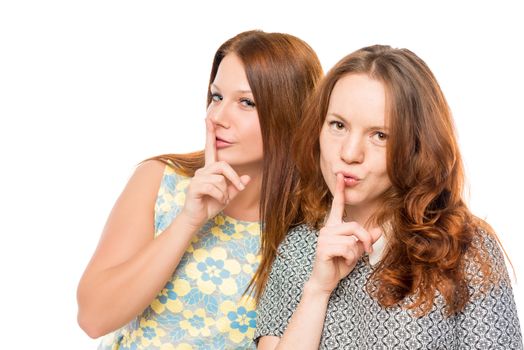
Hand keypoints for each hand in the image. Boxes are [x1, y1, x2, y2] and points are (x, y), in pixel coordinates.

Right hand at [180, 118, 249, 228]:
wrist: (196, 219)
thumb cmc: (210, 206)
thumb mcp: (227, 196)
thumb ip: (236, 186)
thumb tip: (248, 178)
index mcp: (209, 170)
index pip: (210, 149)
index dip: (209, 134)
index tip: (208, 120)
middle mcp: (202, 171)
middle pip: (223, 165)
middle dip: (234, 178)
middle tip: (239, 189)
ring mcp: (197, 178)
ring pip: (220, 179)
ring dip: (225, 192)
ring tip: (221, 200)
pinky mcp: (194, 186)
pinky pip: (214, 186)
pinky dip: (220, 196)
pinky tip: (216, 201)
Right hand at [308, 173, 381, 294]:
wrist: (324, 282)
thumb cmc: (338, 265)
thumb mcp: (356, 252)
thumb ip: (365, 240)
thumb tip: (378, 230)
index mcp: (333, 227)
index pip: (337, 206)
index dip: (340, 191)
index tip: (341, 175)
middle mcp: (327, 229)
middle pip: (355, 226)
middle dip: (365, 240)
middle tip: (368, 252)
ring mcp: (323, 238)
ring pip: (352, 240)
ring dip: (355, 253)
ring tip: (346, 260)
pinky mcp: (323, 248)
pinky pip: (346, 249)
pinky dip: (349, 259)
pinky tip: (341, 262)